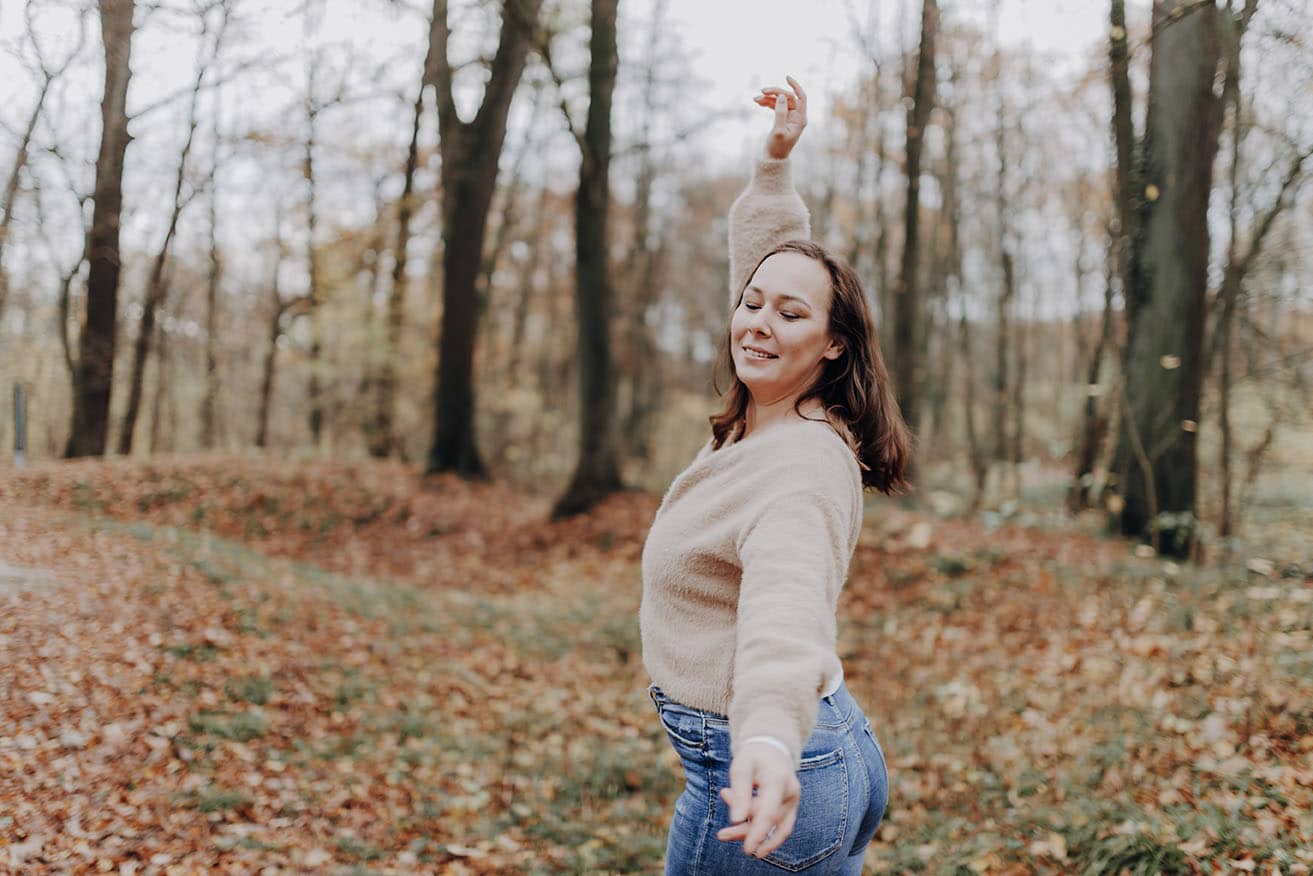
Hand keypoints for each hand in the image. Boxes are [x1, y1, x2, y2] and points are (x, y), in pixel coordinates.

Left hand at [715, 742, 800, 857]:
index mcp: (778, 780)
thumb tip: (736, 820)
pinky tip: (744, 837)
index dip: (758, 832)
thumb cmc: (753, 758)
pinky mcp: (790, 808)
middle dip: (744, 830)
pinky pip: (779, 827)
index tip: (747, 849)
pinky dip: (761, 833)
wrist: (771, 750)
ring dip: (750, 833)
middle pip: (768, 820)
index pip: (769, 812)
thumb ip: (740, 792)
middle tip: (721, 835)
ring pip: (774, 827)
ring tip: (724, 834)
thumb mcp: (741, 767)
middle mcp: (790, 793)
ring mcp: (792, 802)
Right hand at [753, 75, 806, 159]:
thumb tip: (782, 96)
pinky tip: (758, 102)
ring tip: (755, 99)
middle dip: (775, 93)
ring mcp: (789, 117)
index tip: (786, 77)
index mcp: (800, 119)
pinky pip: (776, 106)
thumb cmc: (777, 148)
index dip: (795, 86)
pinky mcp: (782, 119)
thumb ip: (781, 113)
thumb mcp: (778, 131)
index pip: (801, 97)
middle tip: (761, 91)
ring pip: (780, 101)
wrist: (772, 159)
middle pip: (788, 97)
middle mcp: (797, 117)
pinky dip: (767, 103)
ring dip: (768, 98)